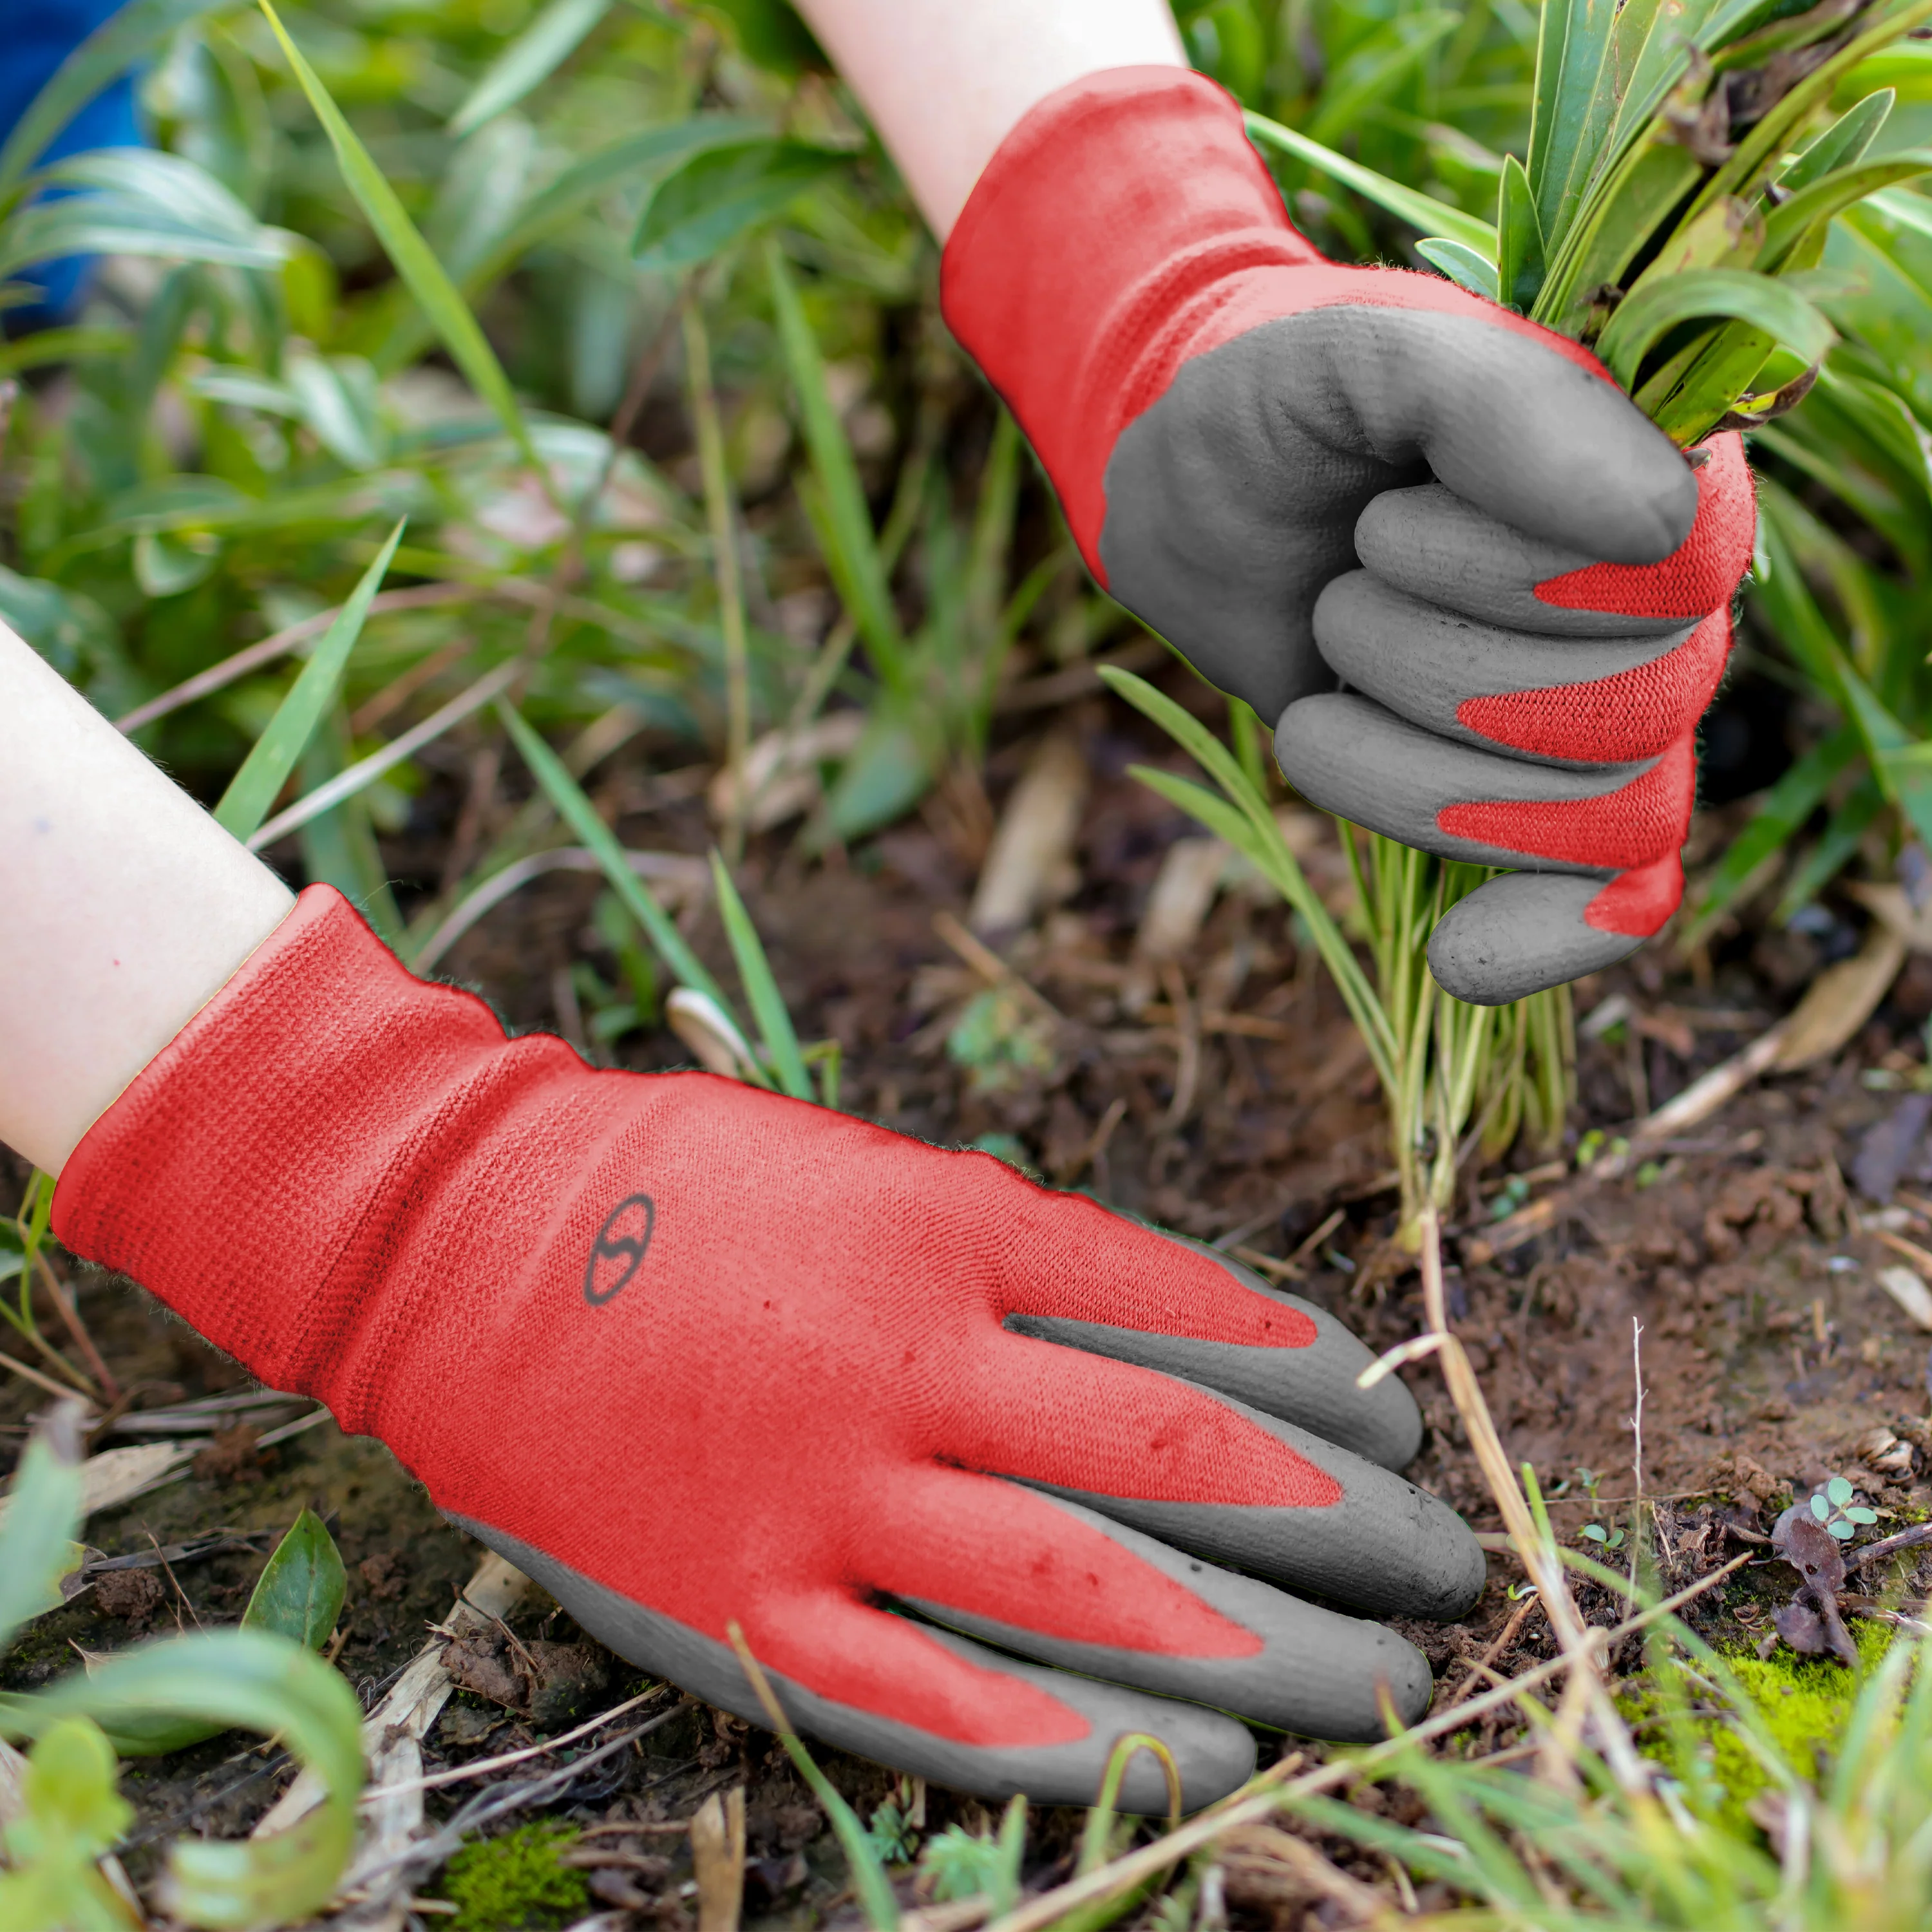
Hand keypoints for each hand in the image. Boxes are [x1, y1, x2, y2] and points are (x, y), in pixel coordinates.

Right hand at [55, 887, 1481, 1809]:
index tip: (1398, 1433)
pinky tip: (1197, 1768)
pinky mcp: (739, 1605)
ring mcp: (821, 1495)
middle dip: (1334, 1532)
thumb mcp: (874, 1170)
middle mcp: (904, 1361)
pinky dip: (1073, 1741)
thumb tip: (1205, 1338)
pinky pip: (930, 1696)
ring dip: (1254, 1649)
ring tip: (1378, 1689)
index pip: (1187, 1316)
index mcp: (945, 1228)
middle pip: (1171, 1460)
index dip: (1317, 1390)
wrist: (459, 1238)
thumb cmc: (686, 1186)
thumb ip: (1026, 1257)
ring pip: (1083, 1590)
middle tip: (1441, 1577)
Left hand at [942, 67, 1754, 1001]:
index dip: (1517, 584)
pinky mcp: (1531, 799)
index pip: (1671, 574)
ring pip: (1602, 815)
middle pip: (1628, 712)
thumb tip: (1659, 522)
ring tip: (1324, 690)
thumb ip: (1498, 406)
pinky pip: (1613, 897)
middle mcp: (1658, 598)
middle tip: (1338, 598)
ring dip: (1418, 772)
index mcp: (1647, 466)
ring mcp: (1603, 708)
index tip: (1381, 527)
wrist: (1194, 490)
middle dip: (1434, 672)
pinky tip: (1457, 959)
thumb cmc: (1278, 409)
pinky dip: (1544, 937)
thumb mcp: (1357, 361)